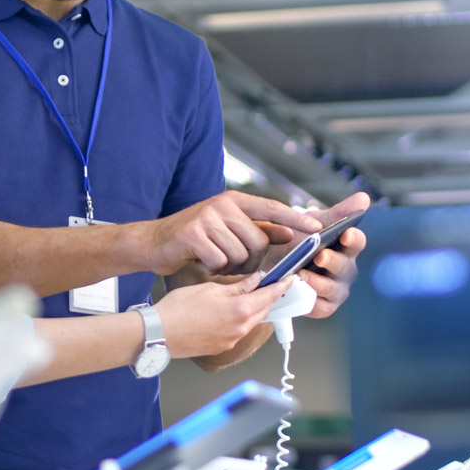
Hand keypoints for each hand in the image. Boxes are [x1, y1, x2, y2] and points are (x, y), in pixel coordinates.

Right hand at [137, 191, 323, 276]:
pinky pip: (219, 261)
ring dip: (230, 266)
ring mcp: (207, 217)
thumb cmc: (194, 239)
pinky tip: (202, 262)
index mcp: (235, 201)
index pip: (272, 208)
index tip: (316, 228)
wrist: (153, 243)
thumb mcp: (227, 230)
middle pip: (258, 242)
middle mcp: (223, 205)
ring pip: (240, 254)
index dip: (295, 219)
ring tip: (214, 259)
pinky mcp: (193, 234)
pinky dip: (213, 268)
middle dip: (250, 260)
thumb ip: (257, 230)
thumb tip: (287, 233)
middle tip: (231, 261)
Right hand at [152, 272, 292, 359]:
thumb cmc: (178, 309)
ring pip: (252, 321)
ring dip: (254, 308)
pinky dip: (241, 319)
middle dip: (269, 297)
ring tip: (248, 296)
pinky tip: (229, 311)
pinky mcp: (222, 346)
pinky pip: (239, 330)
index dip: (281, 286)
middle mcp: (241, 328)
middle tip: (271, 285)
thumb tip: (256, 281)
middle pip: (264, 310)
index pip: (270, 296)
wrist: (159, 334)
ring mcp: (232, 340)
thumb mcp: (210, 289)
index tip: (289, 279)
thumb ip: (237, 287)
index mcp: (240, 310)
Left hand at [296, 192, 370, 317]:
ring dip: (318, 282)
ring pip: (332, 289)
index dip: (353, 238)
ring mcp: (336, 289)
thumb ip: (338, 213)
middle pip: (344, 267)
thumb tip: (364, 198)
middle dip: (333, 261)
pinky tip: (299, 292)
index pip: (356, 242)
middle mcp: (345, 269)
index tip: (346, 232)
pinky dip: (310, 300)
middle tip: (320, 256)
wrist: (274, 263)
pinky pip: (320, 307)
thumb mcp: (315, 224)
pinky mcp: (324, 306)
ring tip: (302, 274)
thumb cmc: (301, 242)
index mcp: (346, 248)